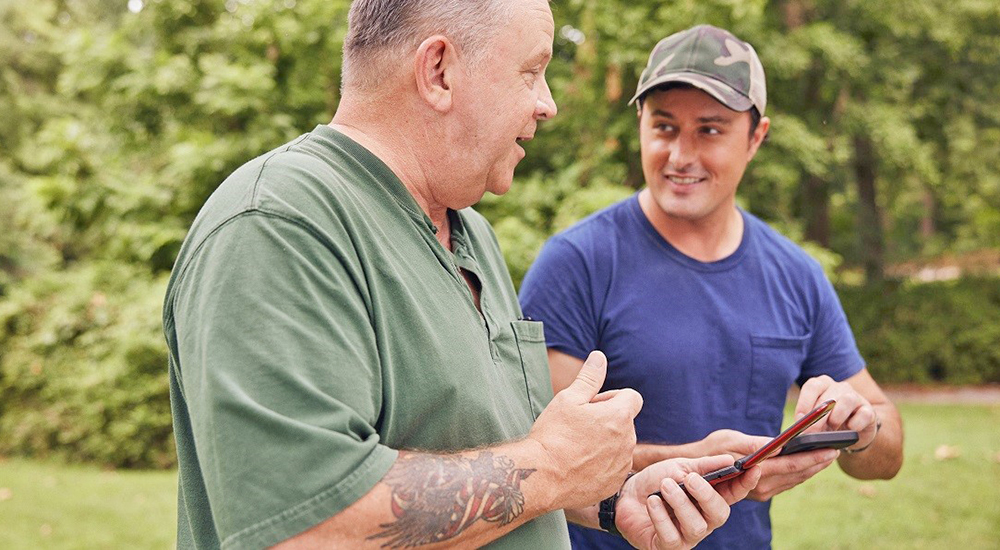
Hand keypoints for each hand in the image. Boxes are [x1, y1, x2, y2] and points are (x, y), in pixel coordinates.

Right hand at [527, 351, 642, 509]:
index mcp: (619, 415)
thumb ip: (589, 377)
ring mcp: (622, 463)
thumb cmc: (554, 435)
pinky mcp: (615, 482)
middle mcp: (628, 440)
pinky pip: (615, 466)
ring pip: (620, 444)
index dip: (612, 397)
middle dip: (607, 419)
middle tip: (579, 426)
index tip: (592, 406)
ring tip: (577, 446)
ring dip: (606, 442)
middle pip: (625, 421)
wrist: (543, 477)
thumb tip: (599, 357)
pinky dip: (603, 463)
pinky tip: (580, 464)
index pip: (632, 397)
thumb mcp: (568, 398)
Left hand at [615, 455, 759, 548]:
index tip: (753, 468)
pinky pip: (671, 536)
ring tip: (665, 485)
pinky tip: (652, 502)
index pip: (735, 493)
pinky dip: (661, 517)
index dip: (746, 483)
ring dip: (680, 503)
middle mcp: (704, 520)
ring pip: (696, 526)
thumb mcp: (679, 467)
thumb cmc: (656, 481)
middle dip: (707, 496)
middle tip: (691, 479)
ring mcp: (687, 536)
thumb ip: (703, 466)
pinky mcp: (668, 546)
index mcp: (710, 499)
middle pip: (719, 514)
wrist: (624, 495)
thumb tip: (730, 460)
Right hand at [694, 429, 839, 500]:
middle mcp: (759, 487)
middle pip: (796, 475)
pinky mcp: (761, 491)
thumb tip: (779, 443)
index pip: (789, 465)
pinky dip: (800, 472)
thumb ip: (755, 444)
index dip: (811, 457)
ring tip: (827, 455)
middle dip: (817, 462)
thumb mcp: (729, 439)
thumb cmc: (708, 450)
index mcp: (752, 473)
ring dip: (812, 468)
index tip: (828, 449)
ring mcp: (760, 492)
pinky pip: (786, 482)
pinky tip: (810, 464)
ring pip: (793, 480)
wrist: (692, 471)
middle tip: (835, 449)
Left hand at [795, 375, 878, 451]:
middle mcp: (839, 387)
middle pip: (828, 397)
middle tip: (812, 432)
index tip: (800, 419)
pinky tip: (851, 430)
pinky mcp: (869, 411)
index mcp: (822, 385)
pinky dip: (856, 424)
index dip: (805, 402)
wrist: (854, 433)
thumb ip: (807, 421)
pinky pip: (864, 414)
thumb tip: (798, 429)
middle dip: (818, 417)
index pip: (812, 386)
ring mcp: (856, 397)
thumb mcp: (816, 422)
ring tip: (832, 428)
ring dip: (837, 416)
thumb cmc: (828, 425)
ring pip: (847, 400)